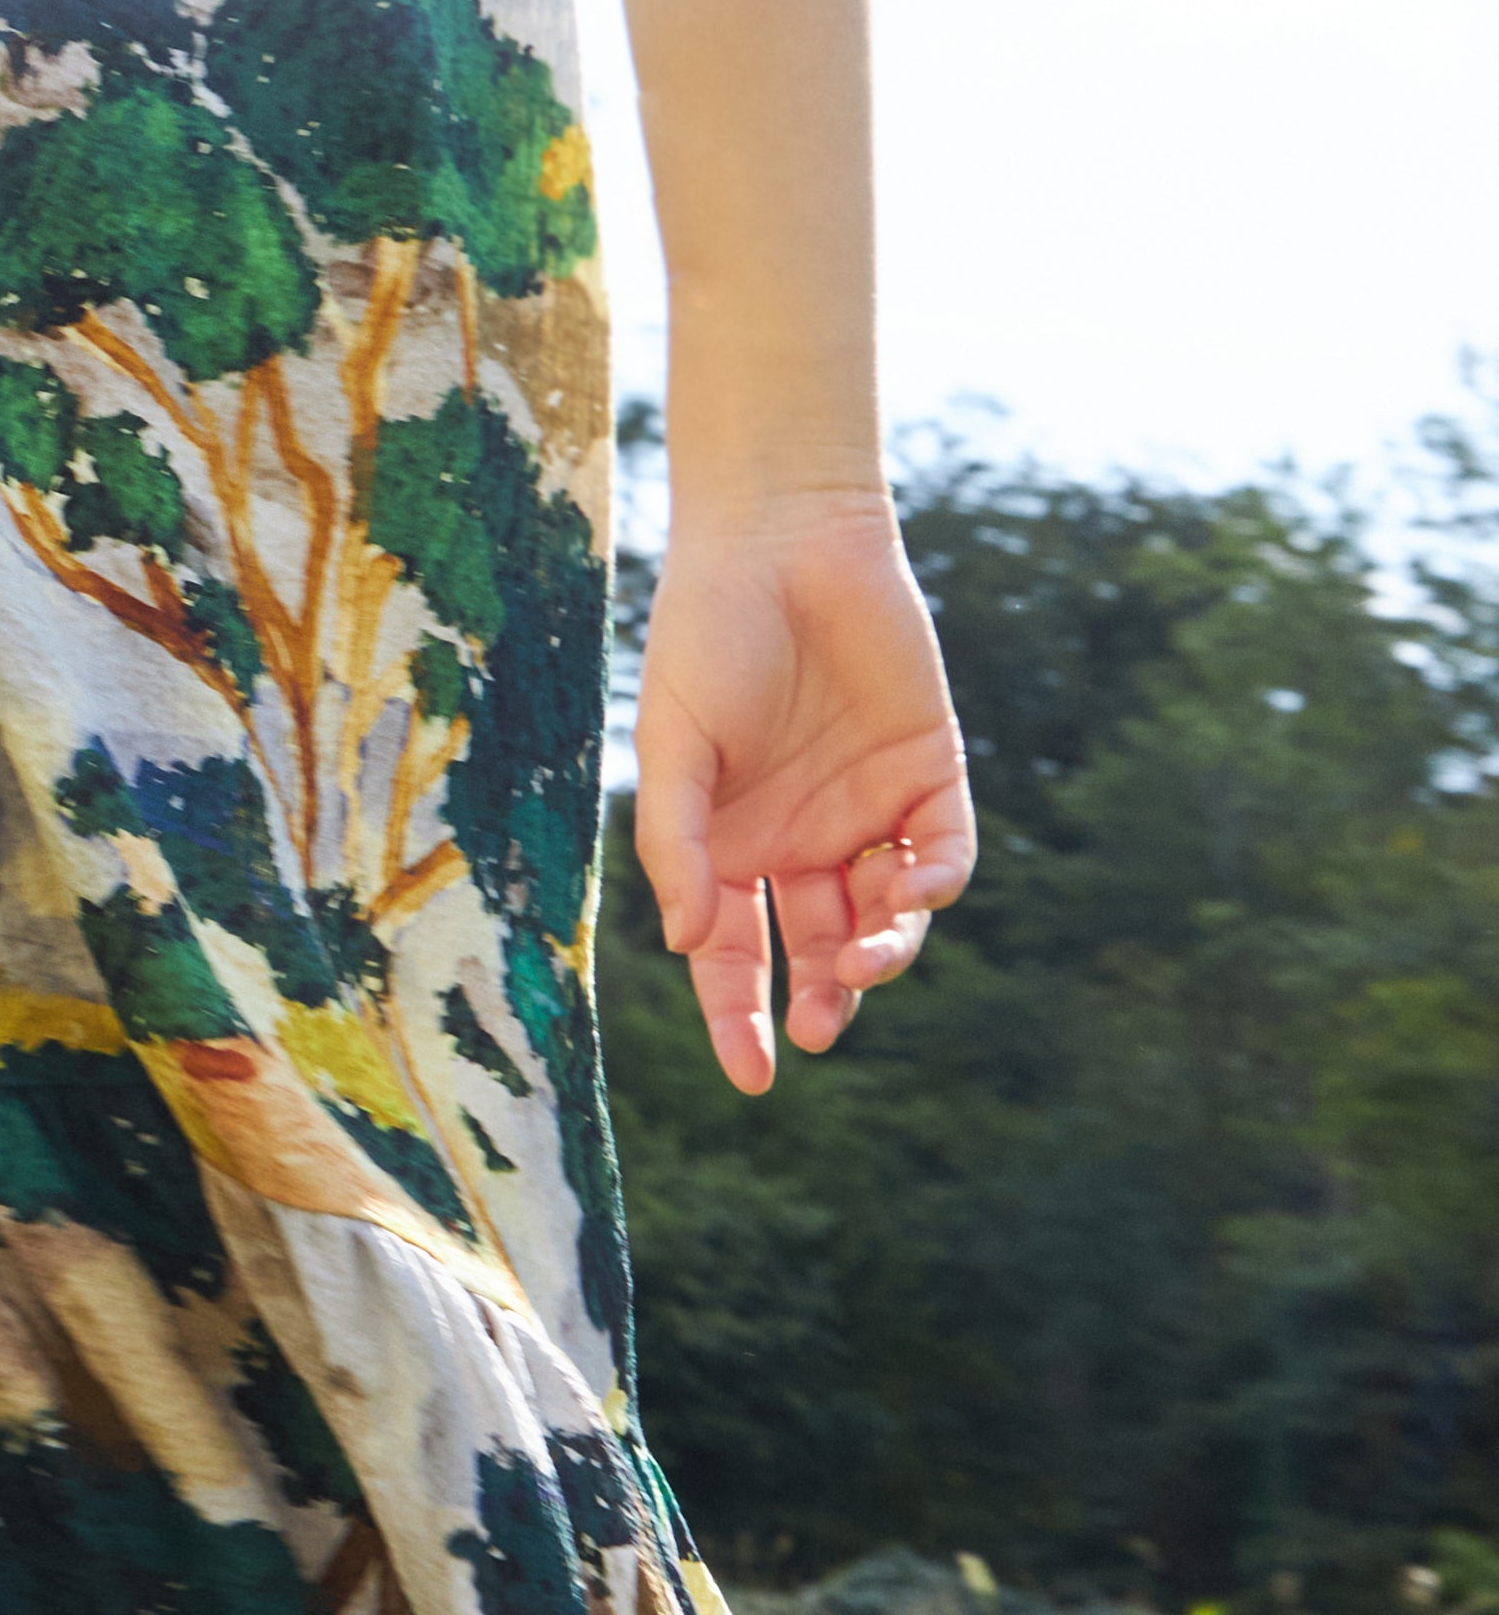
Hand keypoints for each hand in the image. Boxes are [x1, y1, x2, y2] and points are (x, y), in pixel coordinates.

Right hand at [632, 488, 975, 1094]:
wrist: (784, 539)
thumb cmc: (706, 636)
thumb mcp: (673, 746)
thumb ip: (677, 843)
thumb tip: (686, 942)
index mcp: (728, 846)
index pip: (735, 955)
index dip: (740, 1018)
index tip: (754, 1075)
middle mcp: (800, 841)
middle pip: (819, 950)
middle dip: (823, 999)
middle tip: (821, 1030)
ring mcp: (867, 810)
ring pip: (886, 914)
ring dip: (881, 952)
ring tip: (867, 965)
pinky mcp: (930, 771)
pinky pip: (941, 853)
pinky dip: (932, 885)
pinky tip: (910, 893)